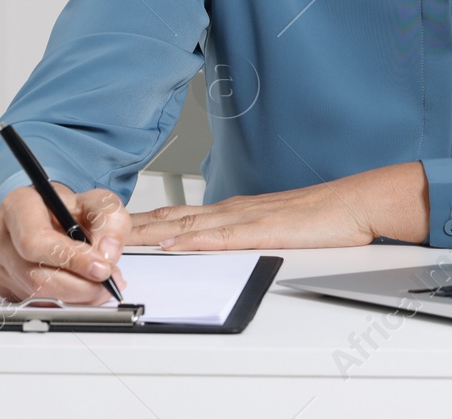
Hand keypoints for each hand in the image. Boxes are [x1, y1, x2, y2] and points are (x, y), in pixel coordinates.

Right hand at [0, 183, 130, 302]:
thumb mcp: (97, 202)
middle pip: (36, 276)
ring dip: (76, 297)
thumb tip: (107, 252)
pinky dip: (65, 302)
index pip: (35, 241)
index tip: (101, 268)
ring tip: (100, 284)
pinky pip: (35, 304)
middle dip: (80, 286)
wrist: (54, 217)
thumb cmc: (70, 208)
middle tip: (108, 282)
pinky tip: (82, 289)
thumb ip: (109, 221)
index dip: (71, 259)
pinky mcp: (1, 286)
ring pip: (37, 296)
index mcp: (18, 205)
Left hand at [128, 162, 427, 250]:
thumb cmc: (322, 218)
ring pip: (186, 224)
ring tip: (117, 238)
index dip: (142, 222)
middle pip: (170, 217)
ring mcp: (244, 218)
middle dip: (132, 226)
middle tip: (97, 230)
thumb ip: (243, 236)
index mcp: (233, 211)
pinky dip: (191, 239)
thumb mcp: (272, 228)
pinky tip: (171, 243)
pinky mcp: (260, 230)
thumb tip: (216, 248)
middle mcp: (231, 210)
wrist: (354, 204)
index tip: (112, 226)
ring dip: (150, 232)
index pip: (176, 216)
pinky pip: (219, 237)